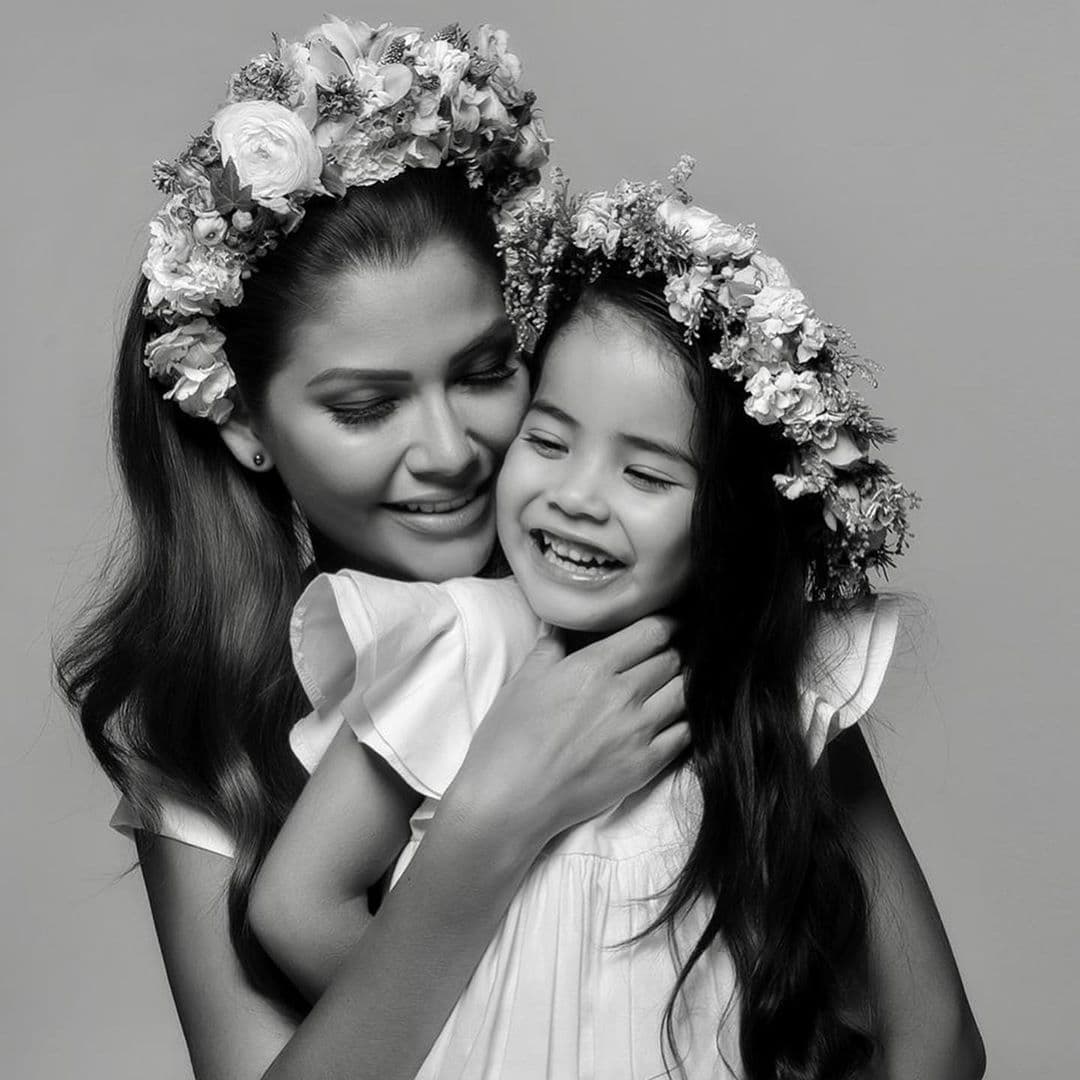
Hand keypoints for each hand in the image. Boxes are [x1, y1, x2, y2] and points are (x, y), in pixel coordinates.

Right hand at [448, 615, 687, 849]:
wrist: (512, 798)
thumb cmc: (510, 738)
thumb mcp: (523, 680)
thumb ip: (549, 648)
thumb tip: (560, 628)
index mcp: (594, 666)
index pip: (651, 632)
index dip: (664, 624)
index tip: (665, 626)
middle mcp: (624, 694)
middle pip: (671, 660)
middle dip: (671, 653)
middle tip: (664, 656)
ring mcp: (638, 731)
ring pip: (683, 694)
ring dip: (680, 685)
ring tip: (670, 686)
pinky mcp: (646, 765)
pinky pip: (684, 734)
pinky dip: (683, 721)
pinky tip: (672, 720)